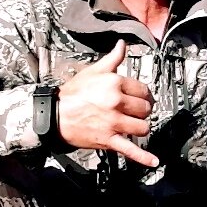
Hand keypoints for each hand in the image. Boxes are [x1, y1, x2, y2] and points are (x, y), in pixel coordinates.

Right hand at [57, 40, 156, 165]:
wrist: (53, 115)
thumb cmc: (71, 94)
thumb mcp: (93, 71)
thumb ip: (112, 59)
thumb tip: (122, 45)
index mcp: (115, 83)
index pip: (143, 90)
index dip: (143, 94)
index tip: (141, 98)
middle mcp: (116, 102)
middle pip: (145, 108)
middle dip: (142, 110)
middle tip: (136, 111)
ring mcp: (113, 122)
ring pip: (143, 126)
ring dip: (141, 127)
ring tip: (135, 125)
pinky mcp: (109, 139)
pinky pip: (130, 149)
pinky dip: (143, 157)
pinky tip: (153, 161)